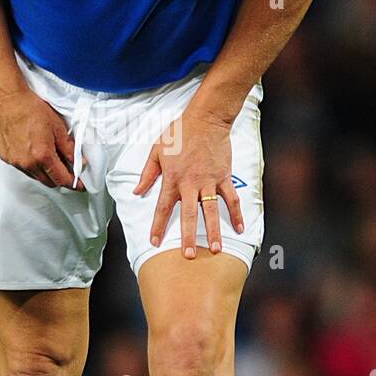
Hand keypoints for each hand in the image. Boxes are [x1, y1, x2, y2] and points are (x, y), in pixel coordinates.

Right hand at [0, 87, 84, 189]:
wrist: (10, 101)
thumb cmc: (31, 109)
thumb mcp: (58, 127)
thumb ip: (69, 148)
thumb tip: (79, 161)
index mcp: (42, 156)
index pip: (61, 178)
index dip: (72, 183)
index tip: (78, 185)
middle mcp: (27, 163)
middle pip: (48, 182)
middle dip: (59, 179)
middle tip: (67, 171)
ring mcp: (15, 162)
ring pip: (35, 176)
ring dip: (44, 172)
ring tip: (49, 158)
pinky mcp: (7, 158)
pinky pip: (22, 168)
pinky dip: (31, 165)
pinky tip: (33, 153)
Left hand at [132, 105, 243, 256]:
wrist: (205, 119)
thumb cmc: (179, 133)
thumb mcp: (156, 151)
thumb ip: (147, 173)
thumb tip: (136, 191)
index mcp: (172, 178)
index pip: (162, 207)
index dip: (157, 226)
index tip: (154, 242)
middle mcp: (190, 183)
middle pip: (188, 215)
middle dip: (188, 237)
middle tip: (189, 256)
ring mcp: (209, 181)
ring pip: (211, 211)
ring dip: (214, 231)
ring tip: (217, 249)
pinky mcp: (224, 176)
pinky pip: (231, 198)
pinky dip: (236, 214)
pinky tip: (240, 228)